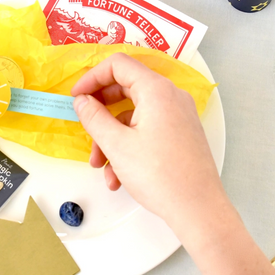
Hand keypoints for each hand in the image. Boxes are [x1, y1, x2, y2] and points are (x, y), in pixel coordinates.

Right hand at [71, 53, 223, 226]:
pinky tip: (117, 176)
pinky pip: (146, 130)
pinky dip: (128, 147)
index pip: (118, 64)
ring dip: (111, 138)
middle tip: (84, 128)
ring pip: (132, 116)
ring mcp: (177, 116)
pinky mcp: (180, 134)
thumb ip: (94, 117)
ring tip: (101, 167)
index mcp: (156, 91)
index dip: (91, 77)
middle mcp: (170, 97)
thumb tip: (82, 101)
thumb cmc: (159, 175)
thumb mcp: (116, 144)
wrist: (199, 210)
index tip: (76, 97)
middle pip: (125, 89)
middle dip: (100, 113)